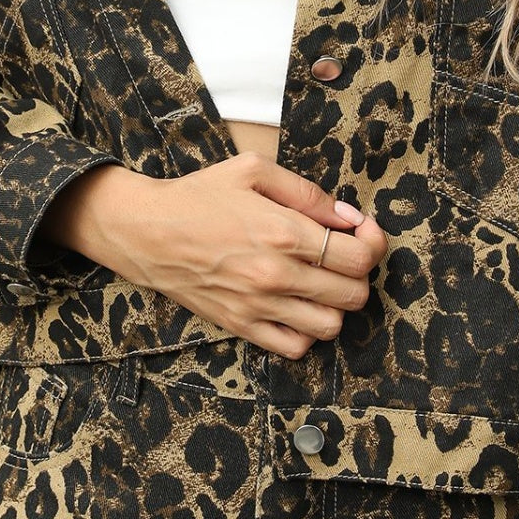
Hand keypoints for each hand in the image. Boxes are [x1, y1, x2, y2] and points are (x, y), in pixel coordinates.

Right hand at [49, 152, 386, 358]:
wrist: (146, 231)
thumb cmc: (199, 195)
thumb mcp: (254, 170)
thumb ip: (307, 191)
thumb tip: (347, 216)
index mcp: (284, 231)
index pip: (360, 256)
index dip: (372, 243)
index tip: (360, 231)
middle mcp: (276, 274)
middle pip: (354, 294)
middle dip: (358, 273)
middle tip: (342, 254)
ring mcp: (258, 305)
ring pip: (331, 326)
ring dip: (336, 305)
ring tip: (320, 282)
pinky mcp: (240, 326)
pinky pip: (294, 348)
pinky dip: (306, 332)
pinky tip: (297, 306)